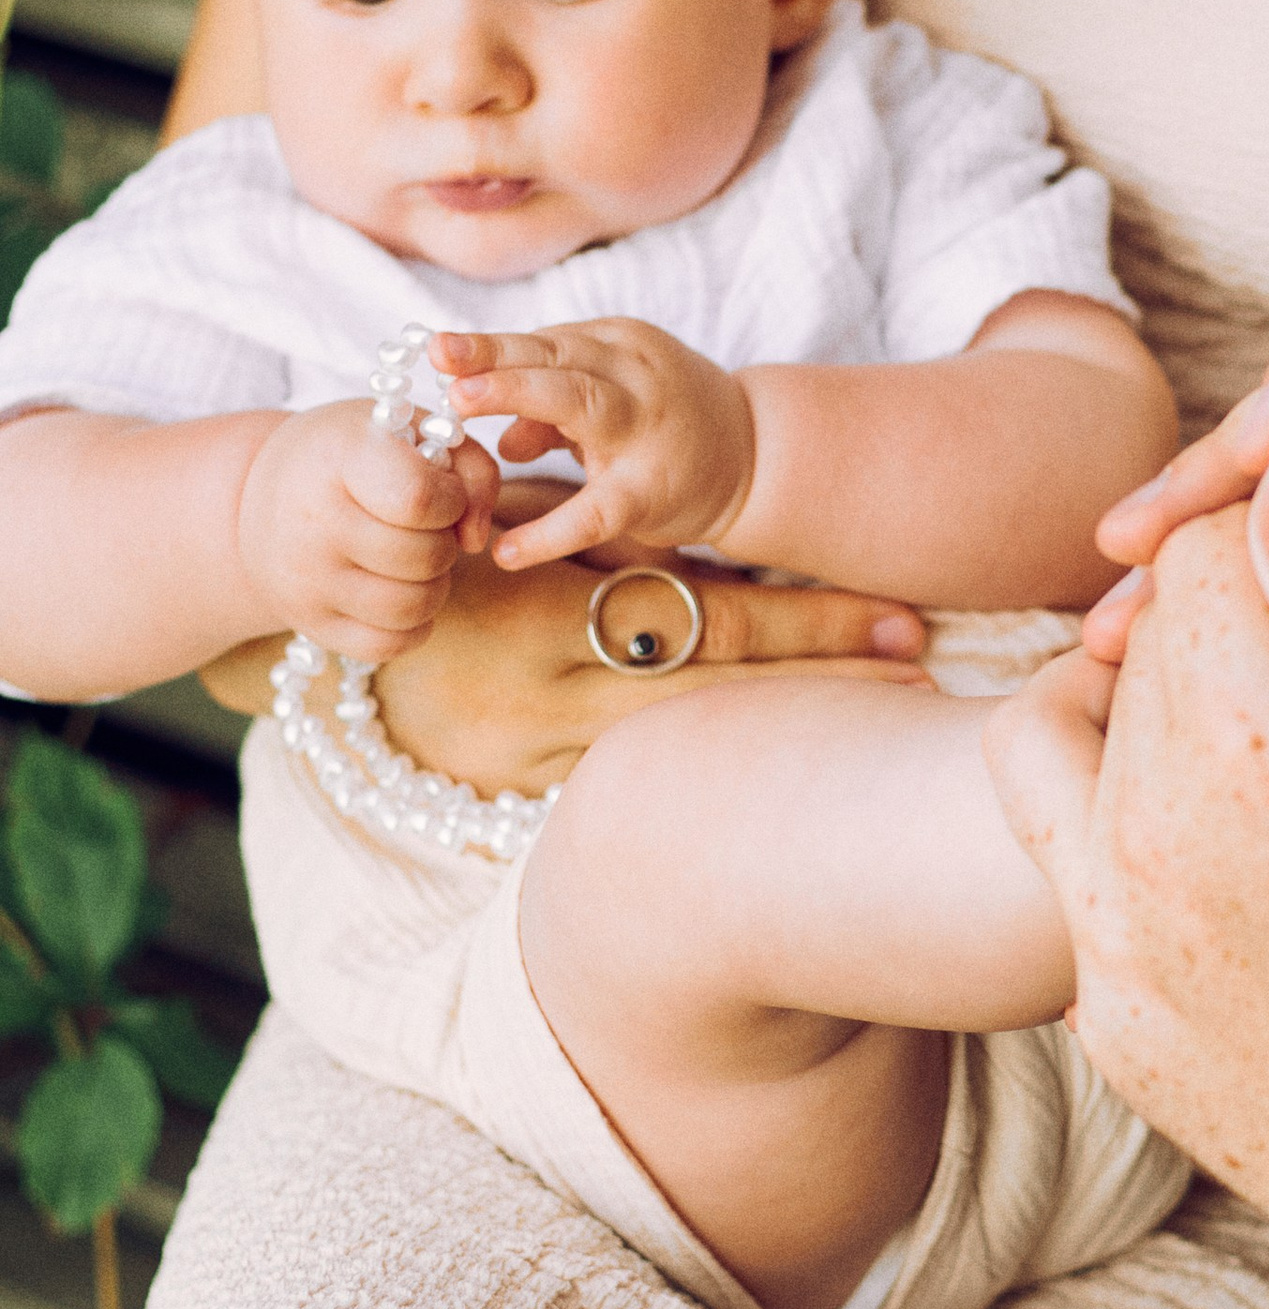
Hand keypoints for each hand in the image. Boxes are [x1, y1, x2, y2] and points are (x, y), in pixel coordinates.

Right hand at [197, 543, 926, 787]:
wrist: (307, 621)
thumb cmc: (417, 534)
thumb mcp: (493, 516)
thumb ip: (582, 526)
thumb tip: (689, 526)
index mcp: (536, 622)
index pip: (705, 625)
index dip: (808, 627)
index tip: (898, 624)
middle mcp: (538, 706)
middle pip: (715, 697)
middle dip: (823, 684)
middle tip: (921, 673)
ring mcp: (528, 761)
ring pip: (686, 751)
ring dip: (786, 735)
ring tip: (883, 717)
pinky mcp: (518, 792)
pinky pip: (632, 786)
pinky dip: (713, 773)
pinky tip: (784, 765)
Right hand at [232, 394, 499, 662]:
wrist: (263, 496)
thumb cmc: (357, 458)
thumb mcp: (414, 431)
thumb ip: (472, 470)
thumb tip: (475, 541)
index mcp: (340, 458)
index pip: (418, 500)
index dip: (451, 500)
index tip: (439, 491)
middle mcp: (313, 522)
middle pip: (425, 557)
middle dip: (444, 543)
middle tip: (425, 528)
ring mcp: (306, 578)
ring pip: (413, 607)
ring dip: (434, 585)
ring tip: (415, 559)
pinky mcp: (308, 621)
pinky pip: (389, 644)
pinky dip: (412, 625)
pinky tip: (400, 591)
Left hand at [435, 324, 754, 572]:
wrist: (755, 458)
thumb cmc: (670, 422)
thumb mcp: (612, 400)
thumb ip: (552, 410)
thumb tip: (501, 438)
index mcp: (619, 346)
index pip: (545, 341)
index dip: (490, 346)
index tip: (437, 347)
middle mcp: (634, 375)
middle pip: (559, 357)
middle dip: (499, 358)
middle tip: (444, 363)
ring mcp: (647, 430)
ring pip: (580, 404)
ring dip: (518, 396)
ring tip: (460, 407)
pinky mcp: (651, 491)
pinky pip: (596, 509)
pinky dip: (551, 531)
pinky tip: (508, 552)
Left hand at [987, 457, 1268, 1308]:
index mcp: (1246, 748)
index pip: (1211, 549)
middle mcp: (1137, 837)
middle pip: (1144, 641)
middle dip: (1230, 618)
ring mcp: (1108, 941)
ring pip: (1072, 738)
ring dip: (1153, 710)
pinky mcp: (1110, 1020)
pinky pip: (1070, 874)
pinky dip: (1132, 831)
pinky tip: (1238, 855)